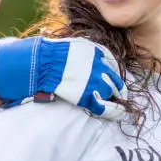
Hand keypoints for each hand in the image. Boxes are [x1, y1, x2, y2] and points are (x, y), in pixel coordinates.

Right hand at [0, 36, 127, 119]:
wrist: (39, 64)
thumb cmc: (51, 54)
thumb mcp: (73, 46)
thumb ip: (86, 52)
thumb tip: (93, 59)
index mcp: (96, 51)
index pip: (113, 63)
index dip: (113, 73)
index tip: (113, 79)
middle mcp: (99, 66)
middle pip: (116, 78)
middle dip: (118, 88)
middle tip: (121, 95)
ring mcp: (94, 81)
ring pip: (112, 92)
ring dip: (115, 99)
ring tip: (118, 106)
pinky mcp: (87, 96)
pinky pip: (106, 107)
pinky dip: (113, 112)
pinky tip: (116, 114)